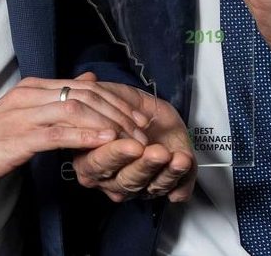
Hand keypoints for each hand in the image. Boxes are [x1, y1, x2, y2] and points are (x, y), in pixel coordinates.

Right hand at [0, 73, 150, 191]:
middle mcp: (31, 93)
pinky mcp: (20, 136)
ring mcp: (25, 113)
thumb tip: (90, 79)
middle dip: (118, 111)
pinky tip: (104, 141)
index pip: (83, 85)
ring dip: (108, 123)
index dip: (114, 99)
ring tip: (130, 136)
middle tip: (141, 128)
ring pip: (75, 108)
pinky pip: (59, 132)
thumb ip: (57, 96)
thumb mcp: (26, 110)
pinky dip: (85, 134)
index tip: (137, 115)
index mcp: (35, 86)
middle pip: (85, 94)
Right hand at [71, 82, 194, 202]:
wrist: (153, 115)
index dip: (112, 153)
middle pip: (125, 180)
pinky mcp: (164, 188)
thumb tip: (87, 80)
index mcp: (91, 162)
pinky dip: (180, 179)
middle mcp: (112, 180)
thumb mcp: (108, 96)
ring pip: (150, 186)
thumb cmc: (127, 108)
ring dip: (163, 171)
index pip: (98, 163)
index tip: (122, 139)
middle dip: (141, 164)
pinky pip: (174, 190)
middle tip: (148, 148)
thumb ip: (93, 94)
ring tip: (172, 156)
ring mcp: (138, 188)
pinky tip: (182, 164)